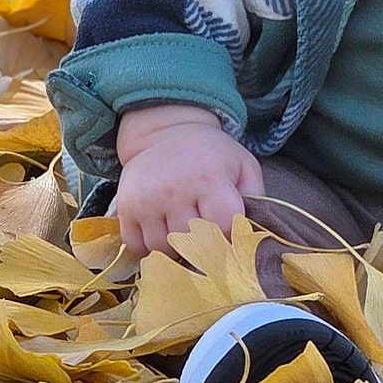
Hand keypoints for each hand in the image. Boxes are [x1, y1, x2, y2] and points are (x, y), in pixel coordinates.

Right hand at [114, 103, 263, 258]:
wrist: (167, 133)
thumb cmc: (212, 155)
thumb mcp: (243, 166)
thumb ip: (256, 199)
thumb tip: (254, 235)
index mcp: (209, 178)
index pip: (223, 226)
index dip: (230, 235)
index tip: (229, 232)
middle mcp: (176, 190)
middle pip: (192, 243)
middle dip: (203, 245)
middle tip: (206, 233)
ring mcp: (147, 200)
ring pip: (163, 249)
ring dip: (175, 248)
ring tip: (183, 229)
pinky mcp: (126, 207)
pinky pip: (137, 246)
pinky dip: (148, 247)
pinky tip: (161, 230)